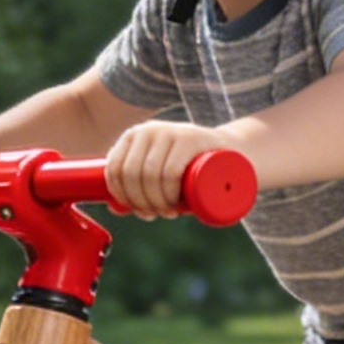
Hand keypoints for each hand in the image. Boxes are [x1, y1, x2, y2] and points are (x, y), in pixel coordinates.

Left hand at [105, 121, 228, 218]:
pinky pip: (170, 172)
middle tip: (160, 214)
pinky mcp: (191, 138)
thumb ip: (137, 187)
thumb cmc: (191, 168)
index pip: (115, 169)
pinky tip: (176, 202)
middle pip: (132, 174)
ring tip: (170, 211)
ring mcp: (170, 131)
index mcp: (133, 136)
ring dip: (157, 202)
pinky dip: (169, 193)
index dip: (123, 196)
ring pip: (150, 175)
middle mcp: (148, 129)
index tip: (140, 211)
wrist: (232, 152)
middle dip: (142, 202)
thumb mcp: (160, 172)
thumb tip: (111, 207)